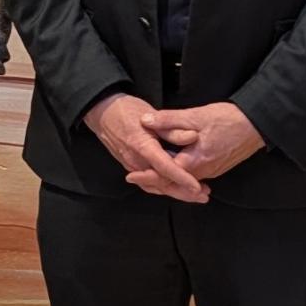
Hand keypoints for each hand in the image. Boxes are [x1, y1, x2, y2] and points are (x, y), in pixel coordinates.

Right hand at [82, 93, 202, 201]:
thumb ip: (172, 129)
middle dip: (183, 192)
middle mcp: (136, 161)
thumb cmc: (127, 110)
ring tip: (194, 195)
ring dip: (175, 192)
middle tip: (203, 196)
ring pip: (155, 186)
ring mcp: (131, 166)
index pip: (166, 168)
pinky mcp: (130, 167)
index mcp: (142, 146)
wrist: (102, 113)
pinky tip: (174, 189)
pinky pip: (147, 182)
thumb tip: (193, 137)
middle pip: (162, 183)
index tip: (197, 188)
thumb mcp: (151, 114)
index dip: (182, 179)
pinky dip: (162, 188)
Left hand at [144, 103, 264, 185]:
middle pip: (173, 183)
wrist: (257, 124)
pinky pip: (193, 178)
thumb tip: (145, 121)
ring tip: (149, 177)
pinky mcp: (217, 168)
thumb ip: (169, 120)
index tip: (131, 175)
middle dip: (153, 182)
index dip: (146, 176)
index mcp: (194, 161)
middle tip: (134, 178)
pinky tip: (173, 171)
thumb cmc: (228, 119)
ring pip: (183, 182)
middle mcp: (203, 172)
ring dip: (166, 180)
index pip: (165, 175)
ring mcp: (212, 171)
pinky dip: (180, 177)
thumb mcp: (195, 116)